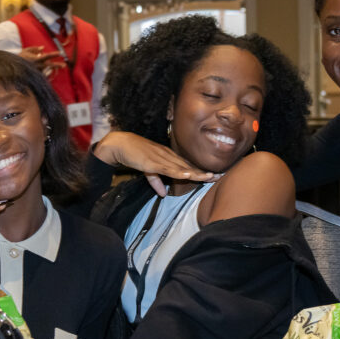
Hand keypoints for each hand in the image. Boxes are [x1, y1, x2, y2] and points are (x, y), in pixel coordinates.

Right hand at [18, 46, 62, 76]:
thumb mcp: (26, 50)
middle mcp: (38, 66)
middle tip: (64, 65)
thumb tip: (43, 48)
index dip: (54, 54)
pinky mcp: (36, 76)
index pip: (47, 56)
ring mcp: (37, 72)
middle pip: (50, 65)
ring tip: (49, 66)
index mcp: (36, 59)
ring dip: (48, 67)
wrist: (13, 69)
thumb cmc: (20, 58)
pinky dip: (43, 71)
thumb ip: (35, 48)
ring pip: (46, 69)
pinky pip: (42, 73)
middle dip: (57, 65)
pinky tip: (40, 69)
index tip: (60, 53)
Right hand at [93, 131, 216, 195]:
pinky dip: (178, 172)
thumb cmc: (133, 154)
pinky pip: (167, 168)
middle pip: (189, 166)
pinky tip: (188, 175)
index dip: (200, 171)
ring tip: (210, 177)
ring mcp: (161, 158)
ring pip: (182, 167)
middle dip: (204, 172)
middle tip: (220, 176)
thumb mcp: (147, 170)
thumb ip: (155, 181)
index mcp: (168, 157)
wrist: (120, 144)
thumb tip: (163, 194)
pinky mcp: (153, 162)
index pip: (187, 165)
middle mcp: (168, 156)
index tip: (214, 175)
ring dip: (196, 172)